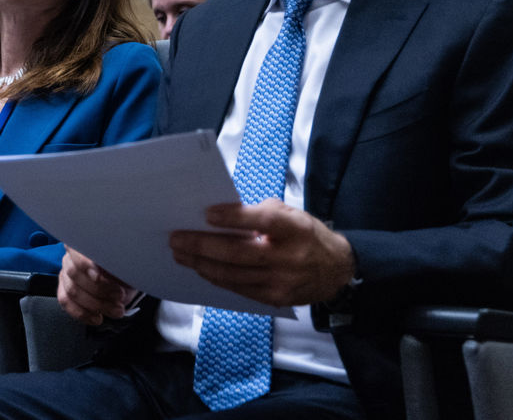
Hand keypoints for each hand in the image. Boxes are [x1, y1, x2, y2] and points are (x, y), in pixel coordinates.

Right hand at [57, 246, 135, 325]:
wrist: (125, 283)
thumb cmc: (125, 269)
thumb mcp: (125, 263)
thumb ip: (117, 261)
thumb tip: (113, 265)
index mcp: (84, 243)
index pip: (75, 250)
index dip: (85, 264)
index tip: (98, 276)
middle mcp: (71, 257)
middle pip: (74, 273)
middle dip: (99, 289)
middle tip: (120, 296)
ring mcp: (66, 274)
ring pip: (72, 291)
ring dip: (97, 304)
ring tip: (117, 310)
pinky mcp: (65, 291)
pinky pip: (66, 302)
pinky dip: (83, 313)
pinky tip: (98, 318)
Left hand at [170, 199, 354, 306]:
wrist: (336, 271)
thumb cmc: (308, 236)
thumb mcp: (293, 215)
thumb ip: (262, 213)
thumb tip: (224, 214)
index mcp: (296, 230)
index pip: (263, 222)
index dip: (235, 218)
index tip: (207, 214)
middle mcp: (290, 258)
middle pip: (239, 254)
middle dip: (203, 246)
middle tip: (176, 238)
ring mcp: (281, 282)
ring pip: (233, 275)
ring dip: (201, 264)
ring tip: (181, 253)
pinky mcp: (274, 299)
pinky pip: (238, 288)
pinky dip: (216, 278)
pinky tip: (201, 268)